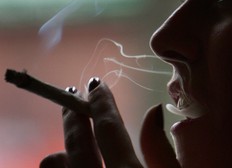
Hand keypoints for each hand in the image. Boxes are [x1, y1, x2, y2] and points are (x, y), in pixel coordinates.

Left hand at [39, 79, 180, 167]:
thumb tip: (153, 111)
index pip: (109, 129)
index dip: (101, 103)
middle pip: (78, 144)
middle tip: (73, 93)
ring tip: (70, 131)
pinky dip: (60, 165)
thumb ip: (162, 150)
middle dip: (74, 115)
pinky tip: (66, 159)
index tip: (95, 84)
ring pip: (58, 164)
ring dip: (63, 145)